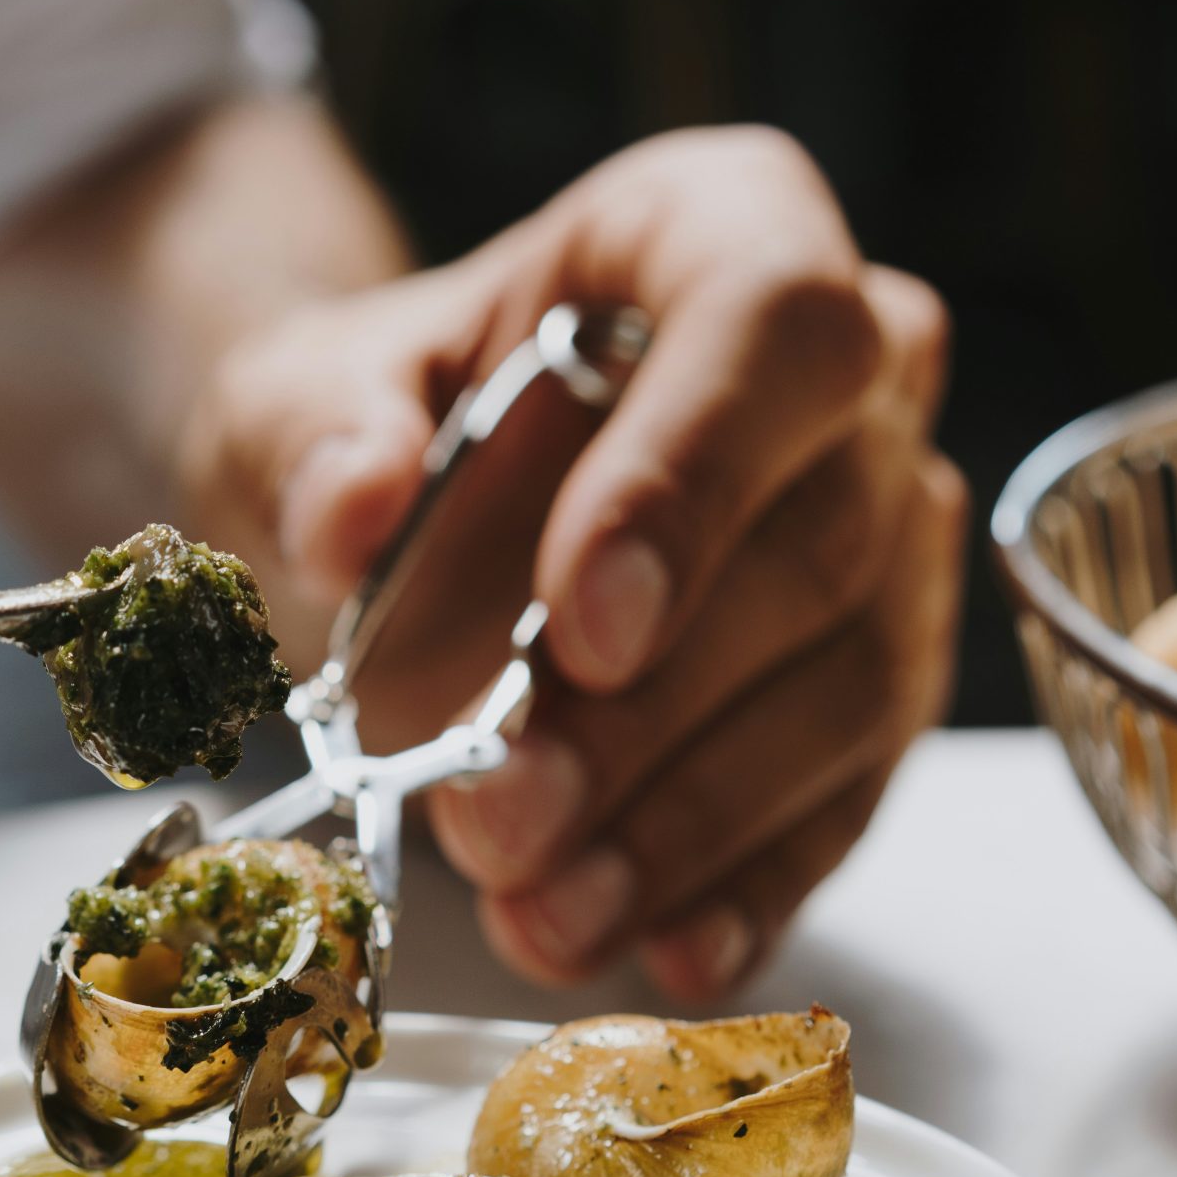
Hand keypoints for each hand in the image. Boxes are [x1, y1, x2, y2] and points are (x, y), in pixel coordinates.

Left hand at [179, 126, 966, 998]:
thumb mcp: (294, 402)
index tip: (581, 631)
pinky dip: (743, 889)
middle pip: (817, 545)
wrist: (405, 516)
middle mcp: (848, 379)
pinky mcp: (864, 694)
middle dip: (651, 713)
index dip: (693, 484)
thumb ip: (315, 437)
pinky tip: (650, 945)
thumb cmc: (378, 425)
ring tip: (539, 913)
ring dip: (688, 828)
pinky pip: (841, 800)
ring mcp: (883, 543)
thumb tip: (350, 504)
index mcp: (718, 230)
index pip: (772, 328)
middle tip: (501, 815)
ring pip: (850, 692)